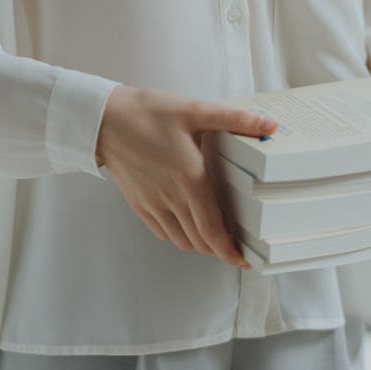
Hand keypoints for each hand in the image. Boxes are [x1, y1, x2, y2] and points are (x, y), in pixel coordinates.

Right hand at [95, 86, 277, 268]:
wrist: (102, 119)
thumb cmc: (146, 113)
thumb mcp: (194, 110)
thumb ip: (233, 119)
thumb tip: (268, 125)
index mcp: (189, 179)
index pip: (212, 229)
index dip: (229, 250)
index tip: (243, 260)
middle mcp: (171, 197)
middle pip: (199, 240)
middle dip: (220, 250)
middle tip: (237, 250)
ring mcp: (152, 203)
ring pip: (181, 240)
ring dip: (200, 243)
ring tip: (214, 238)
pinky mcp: (138, 203)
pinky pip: (162, 231)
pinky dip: (178, 235)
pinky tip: (186, 224)